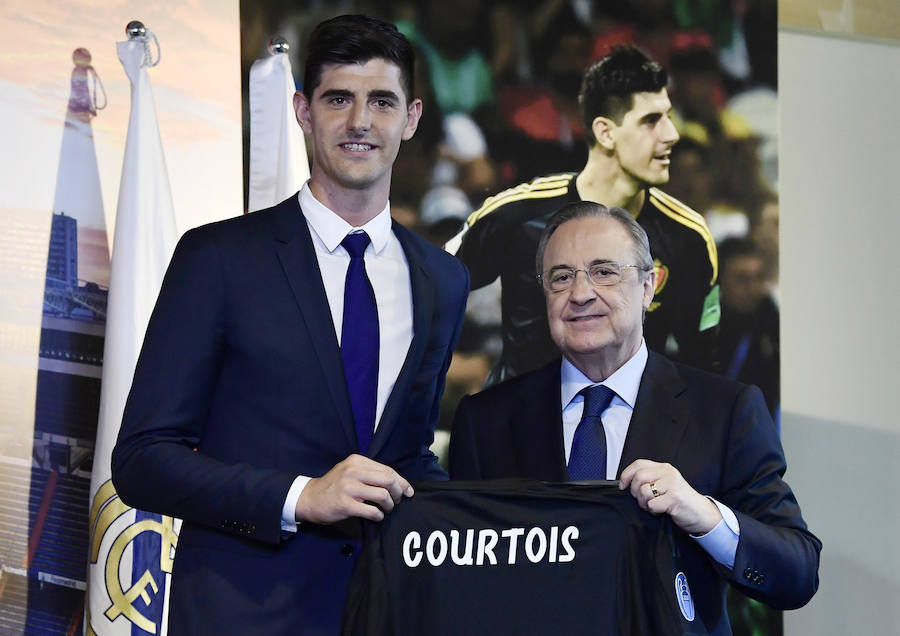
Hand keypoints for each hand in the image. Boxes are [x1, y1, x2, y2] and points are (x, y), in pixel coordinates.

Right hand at [295, 454, 412, 523]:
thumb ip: (369, 473)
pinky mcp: (345, 504)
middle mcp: (353, 471)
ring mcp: (348, 488)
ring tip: (387, 509)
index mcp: (356, 461)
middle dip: (398, 492)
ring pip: (383, 495)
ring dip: (389, 505)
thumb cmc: (334, 486)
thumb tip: (397, 482)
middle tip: (397, 501)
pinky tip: (377, 516)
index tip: (408, 490)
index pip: (386, 470)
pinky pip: (372, 511)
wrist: (309, 498)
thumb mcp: (349, 471)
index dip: (401, 481)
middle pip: (388, 480)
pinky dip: (378, 515)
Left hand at [619, 459, 721, 535]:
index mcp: (664, 468)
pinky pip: (652, 505)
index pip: (638, 464)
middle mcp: (668, 473)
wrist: (701, 514)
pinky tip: (662, 511)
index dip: (626, 475)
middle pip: (638, 478)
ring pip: (643, 491)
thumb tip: (626, 482)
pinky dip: (653, 511)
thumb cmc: (680, 501)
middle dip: (635, 492)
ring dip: (644, 504)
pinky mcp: (675, 498)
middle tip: (643, 501)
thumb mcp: (665, 484)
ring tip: (654, 506)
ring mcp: (672, 485)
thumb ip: (650, 479)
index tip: (622, 486)